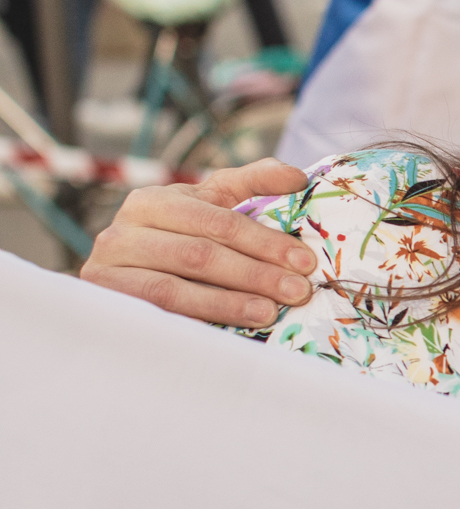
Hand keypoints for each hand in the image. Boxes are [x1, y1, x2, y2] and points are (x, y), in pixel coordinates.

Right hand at [81, 159, 317, 326]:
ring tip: (269, 312)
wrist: (120, 275)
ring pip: (174, 289)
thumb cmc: (177, 236)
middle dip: (255, 274)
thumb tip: (297, 177)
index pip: (217, 221)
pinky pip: (155, 316)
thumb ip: (250, 183)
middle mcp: (122, 233)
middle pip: (198, 255)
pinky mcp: (105, 305)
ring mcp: (107, 271)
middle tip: (297, 290)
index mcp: (152, 201)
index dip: (263, 241)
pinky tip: (229, 332)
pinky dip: (195, 323)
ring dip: (228, 303)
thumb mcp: (208, 204)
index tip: (305, 261)